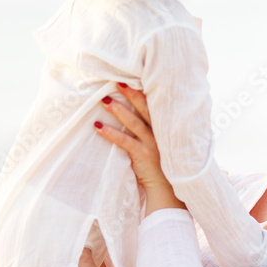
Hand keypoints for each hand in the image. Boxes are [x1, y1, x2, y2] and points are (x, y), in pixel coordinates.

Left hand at [94, 84, 185, 213]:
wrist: (167, 188)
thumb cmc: (161, 163)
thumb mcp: (161, 143)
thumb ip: (153, 129)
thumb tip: (135, 114)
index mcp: (164, 126)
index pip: (154, 104)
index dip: (143, 91)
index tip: (132, 78)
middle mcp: (160, 132)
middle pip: (145, 108)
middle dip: (131, 93)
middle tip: (117, 81)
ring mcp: (152, 143)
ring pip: (134, 122)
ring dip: (118, 110)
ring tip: (104, 101)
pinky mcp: (143, 154)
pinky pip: (125, 141)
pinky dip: (111, 133)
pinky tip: (98, 127)